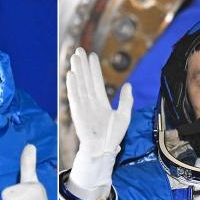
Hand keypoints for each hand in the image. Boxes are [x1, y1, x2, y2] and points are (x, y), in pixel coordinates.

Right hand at [66, 48, 132, 199]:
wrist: (103, 149)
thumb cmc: (113, 135)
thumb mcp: (125, 115)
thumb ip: (126, 100)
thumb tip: (128, 85)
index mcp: (101, 102)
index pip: (96, 81)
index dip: (94, 68)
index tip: (92, 55)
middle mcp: (90, 102)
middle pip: (86, 79)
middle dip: (83, 65)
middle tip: (80, 50)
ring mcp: (83, 106)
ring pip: (80, 84)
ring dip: (77, 70)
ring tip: (75, 57)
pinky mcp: (78, 112)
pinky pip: (75, 96)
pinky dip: (73, 85)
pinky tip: (71, 74)